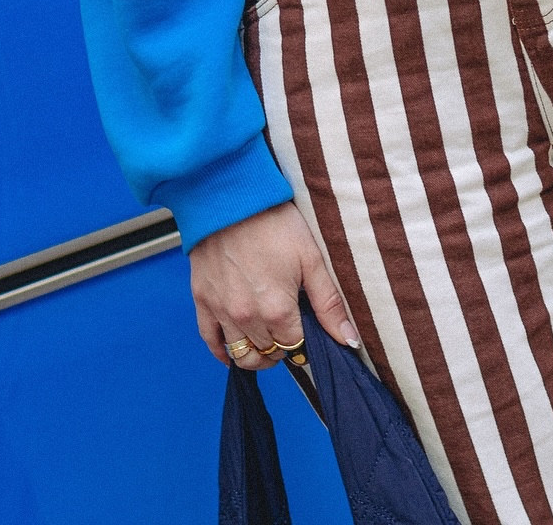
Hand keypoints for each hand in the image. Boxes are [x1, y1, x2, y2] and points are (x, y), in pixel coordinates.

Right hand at [189, 200, 359, 369]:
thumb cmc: (273, 222)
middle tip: (289, 330)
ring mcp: (221, 311)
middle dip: (282, 348)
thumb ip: (329, 304)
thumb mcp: (310, 258)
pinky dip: (222, 352)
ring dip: (257, 354)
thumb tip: (349, 340)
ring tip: (267, 341)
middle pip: (269, 352)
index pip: (295, 347)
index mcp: (277, 310)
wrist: (230, 197)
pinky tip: (234, 350)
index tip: (307, 330)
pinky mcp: (202, 300)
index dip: (305, 342)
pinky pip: (210, 340)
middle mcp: (247, 318)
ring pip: (241, 354)